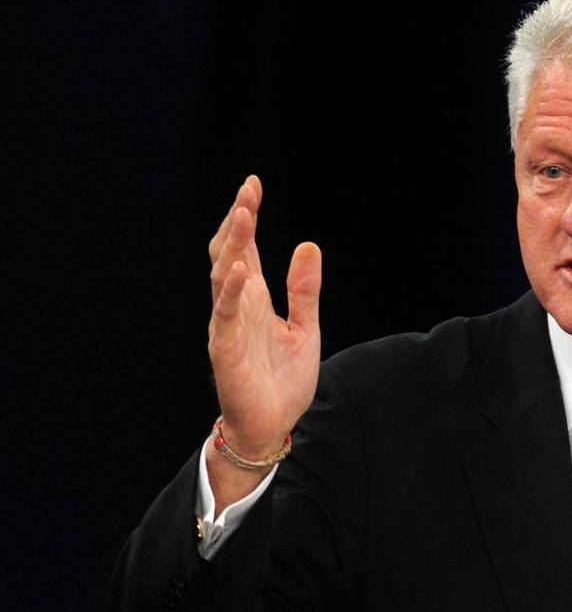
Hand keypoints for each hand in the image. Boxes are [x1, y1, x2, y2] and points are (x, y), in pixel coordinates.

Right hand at [207, 175, 321, 460]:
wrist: (272, 426)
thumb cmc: (282, 379)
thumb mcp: (305, 327)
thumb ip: (305, 290)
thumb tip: (308, 245)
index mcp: (254, 299)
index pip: (245, 249)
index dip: (246, 217)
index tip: (253, 185)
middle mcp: (236, 307)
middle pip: (230, 254)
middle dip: (237, 222)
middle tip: (247, 191)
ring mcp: (227, 327)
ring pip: (223, 278)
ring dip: (233, 246)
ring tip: (243, 215)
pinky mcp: (226, 351)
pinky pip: (225, 317)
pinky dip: (231, 292)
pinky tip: (239, 269)